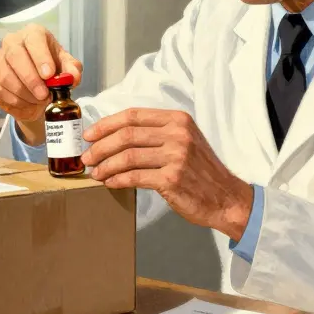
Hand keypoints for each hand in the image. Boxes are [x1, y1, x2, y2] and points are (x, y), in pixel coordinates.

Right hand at [0, 24, 82, 144]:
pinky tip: (25, 103)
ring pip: (5, 76)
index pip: (34, 39)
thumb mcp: (67, 69)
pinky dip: (13, 101)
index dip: (40, 57)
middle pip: (15, 55)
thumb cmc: (51, 71)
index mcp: (33, 34)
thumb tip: (72, 77)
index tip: (48, 75)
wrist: (36, 87)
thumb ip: (72, 70)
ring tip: (38, 101)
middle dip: (30, 79)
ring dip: (24, 93)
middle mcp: (12, 41)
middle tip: (44, 95)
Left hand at [82, 109, 253, 241]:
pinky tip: (109, 182)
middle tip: (87, 157)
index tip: (89, 135)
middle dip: (100, 146)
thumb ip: (157, 134)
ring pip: (127, 156)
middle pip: (127, 135)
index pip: (133, 115)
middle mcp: (178, 134)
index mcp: (178, 120)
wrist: (226, 197)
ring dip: (105, 165)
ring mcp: (176, 156)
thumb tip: (116, 136)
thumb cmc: (201, 171)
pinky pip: (135, 177)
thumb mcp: (185, 141)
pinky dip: (117, 180)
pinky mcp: (172, 179)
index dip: (106, 124)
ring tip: (95, 172)